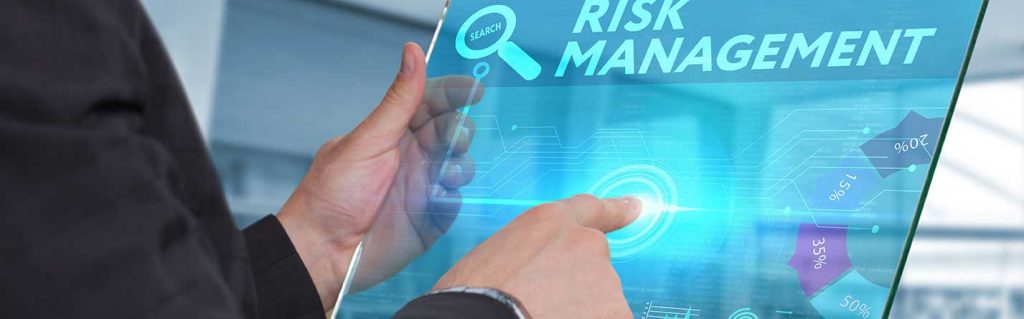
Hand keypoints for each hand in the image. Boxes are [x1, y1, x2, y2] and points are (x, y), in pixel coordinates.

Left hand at [276, 43, 480, 309]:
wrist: (324, 252)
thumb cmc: (332, 194)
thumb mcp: (368, 140)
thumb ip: (398, 100)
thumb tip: (412, 52)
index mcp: (392, 132)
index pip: (430, 101)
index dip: (453, 92)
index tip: (473, 89)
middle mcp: (411, 156)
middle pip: (451, 130)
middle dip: (460, 129)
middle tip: (455, 137)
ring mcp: (422, 185)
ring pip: (460, 164)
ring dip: (461, 164)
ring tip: (447, 173)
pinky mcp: (432, 216)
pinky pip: (457, 199)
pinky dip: (454, 196)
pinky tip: (438, 199)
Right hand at [433, 195, 641, 317]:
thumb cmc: (470, 299)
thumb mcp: (492, 259)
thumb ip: (530, 257)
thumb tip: (534, 278)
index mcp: (549, 222)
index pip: (590, 210)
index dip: (615, 209)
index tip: (635, 207)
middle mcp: (586, 243)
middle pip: (593, 271)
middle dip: (576, 293)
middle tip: (540, 310)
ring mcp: (605, 280)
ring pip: (601, 306)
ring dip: (581, 316)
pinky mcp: (616, 314)